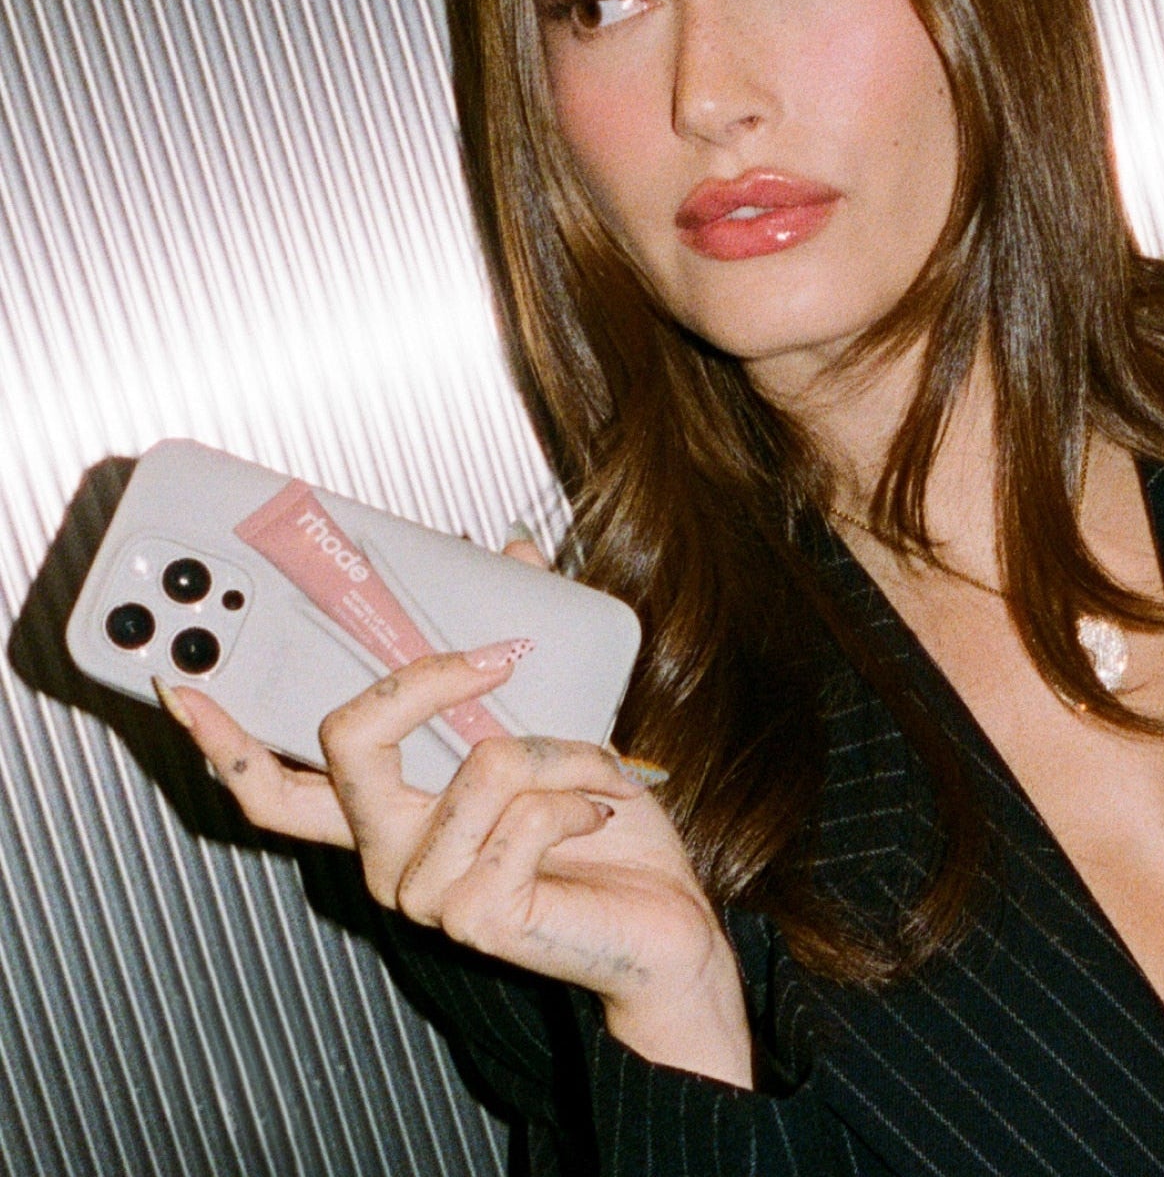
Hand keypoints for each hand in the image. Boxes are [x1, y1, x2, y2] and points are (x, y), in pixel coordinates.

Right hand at [161, 551, 752, 1086]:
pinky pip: (525, 808)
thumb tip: (512, 554)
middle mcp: (388, 853)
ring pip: (483, 761)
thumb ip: (520, 648)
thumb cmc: (601, 832)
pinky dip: (581, 794)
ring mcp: (423, 890)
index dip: (223, 740)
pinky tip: (597, 821)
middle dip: (425, 680)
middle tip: (496, 658)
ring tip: (597, 776)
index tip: (184, 686)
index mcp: (390, 813)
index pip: (277, 788)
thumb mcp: (559, 722)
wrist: (662, 926)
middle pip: (350, 742)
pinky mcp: (473, 913)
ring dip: (565, 751)